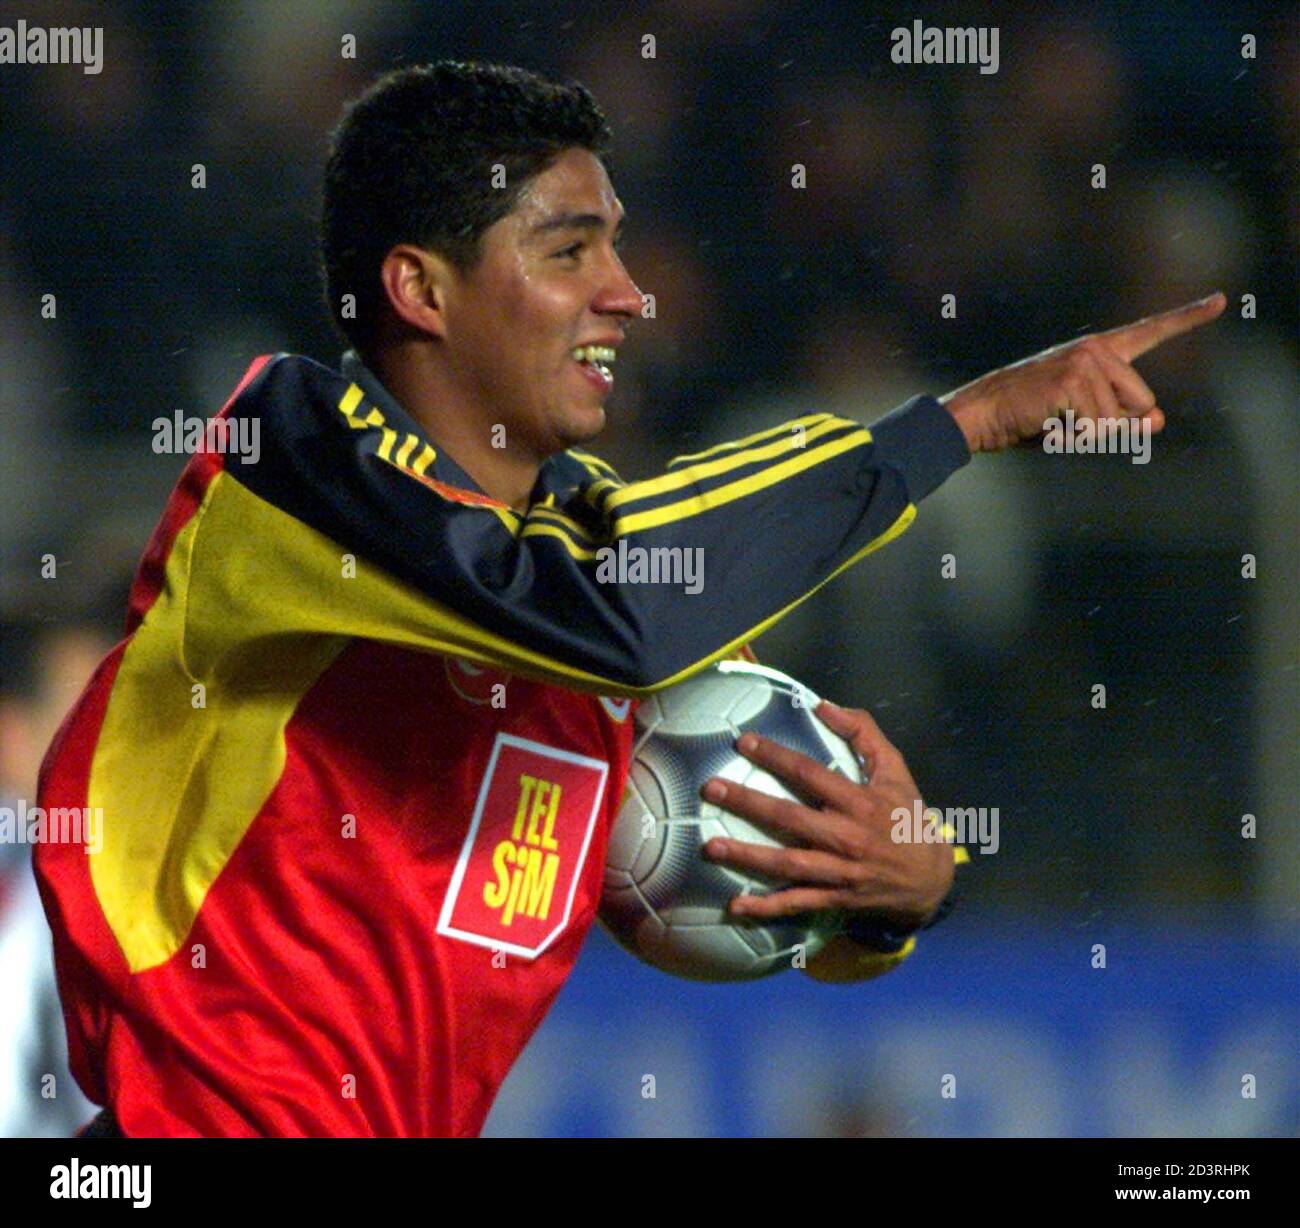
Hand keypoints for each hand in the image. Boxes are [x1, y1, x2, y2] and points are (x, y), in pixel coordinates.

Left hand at [699, 700, 952, 930]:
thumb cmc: (905, 816)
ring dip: (747, 857)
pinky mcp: (836, 899)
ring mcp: (840, 871)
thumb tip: (823, 706)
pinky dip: (767, 908)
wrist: (931, 878)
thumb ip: (863, 732)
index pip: (810, 774)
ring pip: (788, 864)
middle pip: (790, 819)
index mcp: (860, 801)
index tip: (743, 743)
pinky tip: (737, 906)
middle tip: (710, 789)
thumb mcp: (895, 769)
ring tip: (711, 847)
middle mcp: (847, 836)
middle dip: (747, 803)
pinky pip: (798, 903)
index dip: (776, 756)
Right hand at [940, 292, 1225, 452]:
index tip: (1222, 300)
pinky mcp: (1072, 380)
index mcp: (1101, 352)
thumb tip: (1159, 421)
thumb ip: (1124, 420)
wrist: (982, 414)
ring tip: (1053, 422)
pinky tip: (1048, 423)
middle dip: (1114, 426)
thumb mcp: (1083, 421)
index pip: (1151, 332)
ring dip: (1089, 435)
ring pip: (1119, 420)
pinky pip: (1097, 426)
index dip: (1189, 318)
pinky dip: (1075, 437)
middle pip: (1143, 404)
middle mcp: (1097, 349)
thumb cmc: (1030, 418)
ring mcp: (1085, 361)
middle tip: (1069, 422)